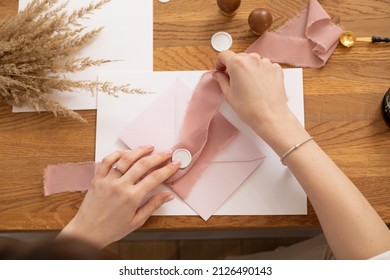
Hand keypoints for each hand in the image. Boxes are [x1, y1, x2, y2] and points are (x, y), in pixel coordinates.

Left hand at [57, 146, 179, 247]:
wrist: (87, 232)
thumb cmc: (111, 229)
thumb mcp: (137, 221)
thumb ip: (153, 205)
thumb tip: (167, 195)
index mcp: (132, 197)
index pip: (155, 177)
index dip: (168, 169)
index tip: (175, 164)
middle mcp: (120, 186)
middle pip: (144, 164)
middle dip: (158, 156)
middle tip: (167, 153)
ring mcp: (108, 180)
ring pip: (126, 159)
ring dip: (140, 151)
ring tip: (149, 147)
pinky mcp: (97, 178)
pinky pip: (108, 161)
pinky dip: (118, 154)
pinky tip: (127, 153)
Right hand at [213, 50, 307, 154]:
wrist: (270, 117)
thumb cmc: (249, 108)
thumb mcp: (228, 94)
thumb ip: (221, 80)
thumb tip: (218, 75)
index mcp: (237, 63)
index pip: (224, 55)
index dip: (219, 63)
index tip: (220, 70)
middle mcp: (252, 59)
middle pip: (239, 57)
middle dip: (234, 67)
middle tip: (233, 80)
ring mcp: (266, 63)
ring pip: (252, 61)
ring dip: (248, 69)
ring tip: (248, 85)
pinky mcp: (276, 69)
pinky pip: (264, 66)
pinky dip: (260, 73)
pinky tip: (259, 86)